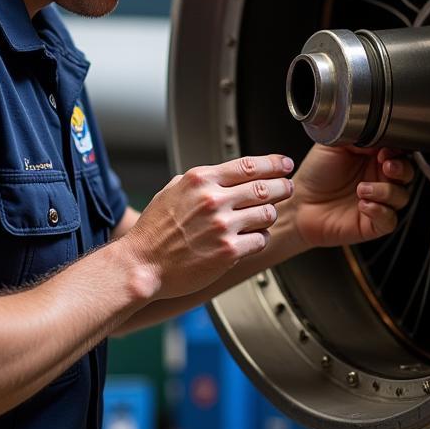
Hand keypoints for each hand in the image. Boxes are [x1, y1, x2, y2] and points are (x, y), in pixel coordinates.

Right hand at [123, 154, 294, 299]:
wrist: (142, 264)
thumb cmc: (154, 231)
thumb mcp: (172, 191)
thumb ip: (199, 181)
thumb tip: (224, 174)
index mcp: (200, 180)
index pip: (248, 165)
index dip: (273, 164)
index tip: (284, 165)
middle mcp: (213, 200)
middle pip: (264, 187)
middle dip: (281, 187)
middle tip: (287, 188)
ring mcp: (222, 226)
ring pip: (267, 214)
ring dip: (271, 214)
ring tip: (267, 216)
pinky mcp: (228, 252)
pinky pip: (260, 240)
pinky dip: (261, 238)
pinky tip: (254, 238)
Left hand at [288, 144, 414, 250]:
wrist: (299, 200)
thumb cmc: (316, 173)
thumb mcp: (334, 145)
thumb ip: (357, 136)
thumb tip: (376, 133)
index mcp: (374, 158)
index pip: (400, 152)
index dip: (398, 151)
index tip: (385, 149)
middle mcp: (379, 179)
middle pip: (408, 174)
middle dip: (401, 169)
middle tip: (385, 164)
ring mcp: (378, 201)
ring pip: (402, 197)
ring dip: (386, 191)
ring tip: (362, 189)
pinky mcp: (372, 223)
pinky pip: (389, 220)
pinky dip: (380, 211)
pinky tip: (363, 205)